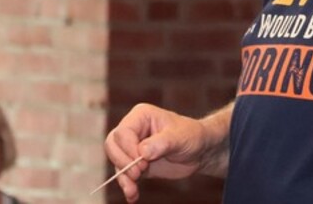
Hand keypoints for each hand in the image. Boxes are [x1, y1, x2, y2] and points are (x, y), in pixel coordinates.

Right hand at [104, 103, 226, 202]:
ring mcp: (132, 148)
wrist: (200, 150)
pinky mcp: (136, 164)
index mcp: (141, 116)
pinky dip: (127, 186)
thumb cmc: (192, 135)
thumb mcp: (181, 137)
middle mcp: (133, 130)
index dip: (128, 149)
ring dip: (123, 178)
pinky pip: (125, 175)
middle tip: (138, 174)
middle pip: (112, 146)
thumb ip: (162, 142)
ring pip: (116, 162)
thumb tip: (142, 152)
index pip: (123, 132)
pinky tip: (133, 196)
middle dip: (122, 162)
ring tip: (133, 191)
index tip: (143, 161)